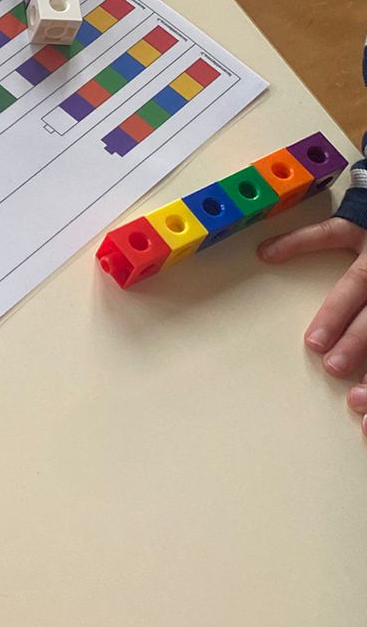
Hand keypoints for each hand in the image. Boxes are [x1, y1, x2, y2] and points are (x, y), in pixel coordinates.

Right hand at [259, 216, 366, 432]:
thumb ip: (366, 317)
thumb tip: (356, 372)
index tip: (359, 405)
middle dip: (362, 348)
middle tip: (342, 379)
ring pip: (362, 284)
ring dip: (339, 314)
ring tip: (316, 344)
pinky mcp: (360, 221)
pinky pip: (327, 233)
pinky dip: (298, 243)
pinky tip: (270, 255)